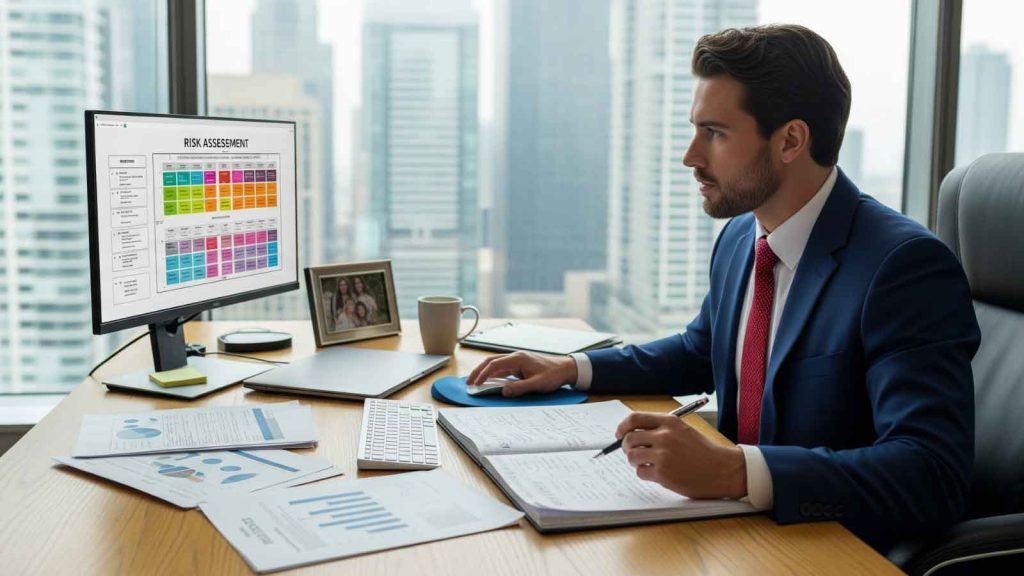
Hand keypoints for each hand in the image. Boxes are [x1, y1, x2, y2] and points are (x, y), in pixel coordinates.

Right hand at [466, 351, 577, 396]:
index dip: (483, 374)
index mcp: (518, 358)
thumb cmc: (553, 375)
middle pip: (491, 361)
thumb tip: (503, 391)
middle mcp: (515, 357)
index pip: (495, 364)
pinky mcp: (520, 365)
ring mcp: (517, 360)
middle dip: (478, 371)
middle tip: (469, 382)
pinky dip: (493, 373)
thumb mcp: (537, 384)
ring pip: (495, 364)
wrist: (566, 368)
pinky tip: (489, 381)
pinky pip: (502, 368)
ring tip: (475, 382)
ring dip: (484, 372)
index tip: (475, 383)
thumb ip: (519, 388)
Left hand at [616, 412, 746, 499]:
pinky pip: (640, 472)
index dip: (622, 427)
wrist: (722, 469)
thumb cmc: (703, 451)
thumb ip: (660, 429)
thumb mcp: (683, 430)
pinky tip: (657, 473)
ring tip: (648, 463)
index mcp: (669, 422)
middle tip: (633, 452)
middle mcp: (664, 436)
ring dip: (636, 461)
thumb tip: (632, 433)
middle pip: (629, 438)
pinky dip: (645, 473)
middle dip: (627, 447)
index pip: (634, 419)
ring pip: (632, 456)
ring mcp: (663, 455)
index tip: (619, 434)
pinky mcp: (663, 473)